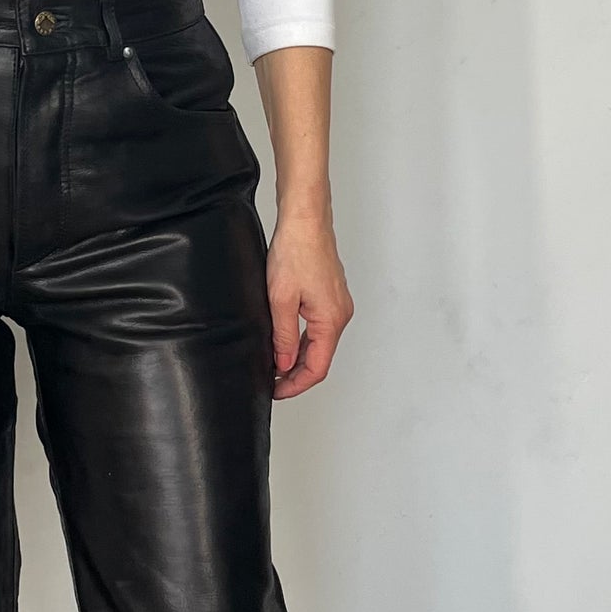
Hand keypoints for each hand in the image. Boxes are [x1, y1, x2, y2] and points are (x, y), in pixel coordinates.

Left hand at [266, 204, 352, 399]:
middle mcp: (340, 315)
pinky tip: (284, 343)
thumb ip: (283, 337)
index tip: (276, 391)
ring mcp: (337, 306)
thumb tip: (282, 365)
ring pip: (319, 345)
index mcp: (331, 320)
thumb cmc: (296, 251)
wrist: (305, 220)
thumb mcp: (280, 301)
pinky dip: (302, 342)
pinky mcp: (330, 297)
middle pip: (320, 359)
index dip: (295, 385)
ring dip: (298, 358)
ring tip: (274, 365)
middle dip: (295, 374)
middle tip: (271, 382)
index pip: (317, 368)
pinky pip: (318, 329)